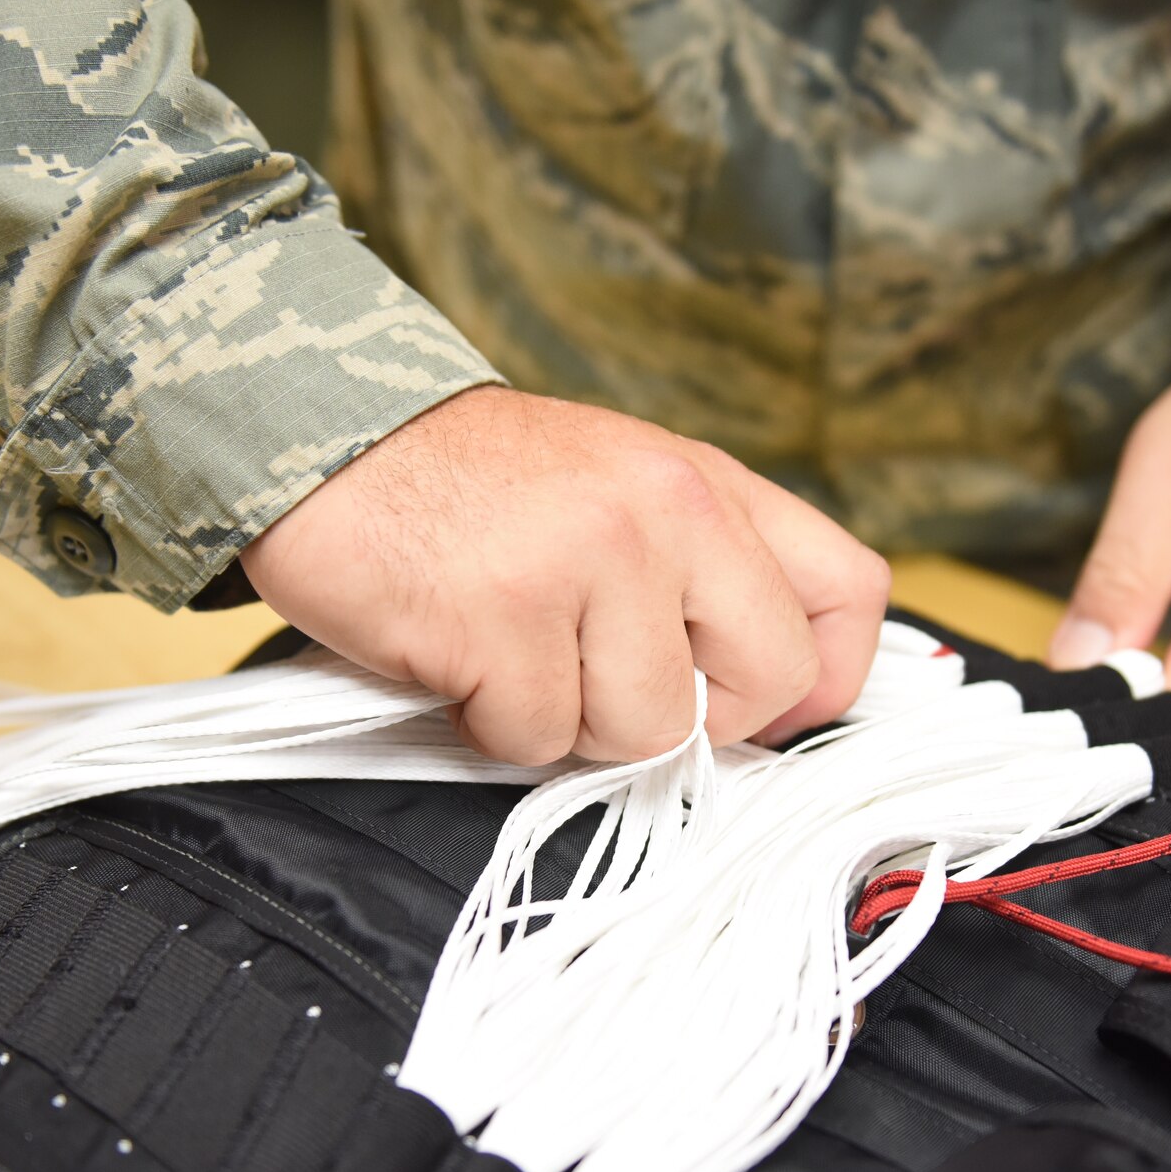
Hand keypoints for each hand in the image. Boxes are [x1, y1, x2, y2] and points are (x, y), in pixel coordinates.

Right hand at [240, 385, 890, 763]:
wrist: (322, 432)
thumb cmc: (468, 484)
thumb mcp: (618, 488)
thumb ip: (700, 570)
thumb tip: (771, 698)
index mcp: (706, 482)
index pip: (847, 590)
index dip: (823, 678)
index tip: (766, 709)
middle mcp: (667, 512)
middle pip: (764, 686)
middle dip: (691, 721)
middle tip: (606, 683)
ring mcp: (587, 562)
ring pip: (643, 732)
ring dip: (569, 720)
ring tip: (510, 649)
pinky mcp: (503, 618)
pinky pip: (534, 738)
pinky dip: (488, 722)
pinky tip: (456, 653)